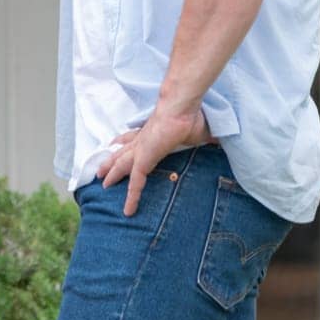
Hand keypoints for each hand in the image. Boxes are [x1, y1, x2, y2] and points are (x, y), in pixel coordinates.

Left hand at [96, 105, 214, 216]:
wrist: (181, 109)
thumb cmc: (190, 117)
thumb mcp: (198, 132)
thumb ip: (204, 137)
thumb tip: (219, 139)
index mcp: (152, 132)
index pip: (133, 138)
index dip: (123, 141)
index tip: (115, 143)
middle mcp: (142, 140)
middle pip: (121, 152)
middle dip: (111, 160)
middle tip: (101, 169)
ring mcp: (140, 150)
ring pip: (121, 166)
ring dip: (112, 174)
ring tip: (103, 184)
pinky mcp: (143, 161)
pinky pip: (135, 184)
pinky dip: (131, 197)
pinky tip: (128, 210)